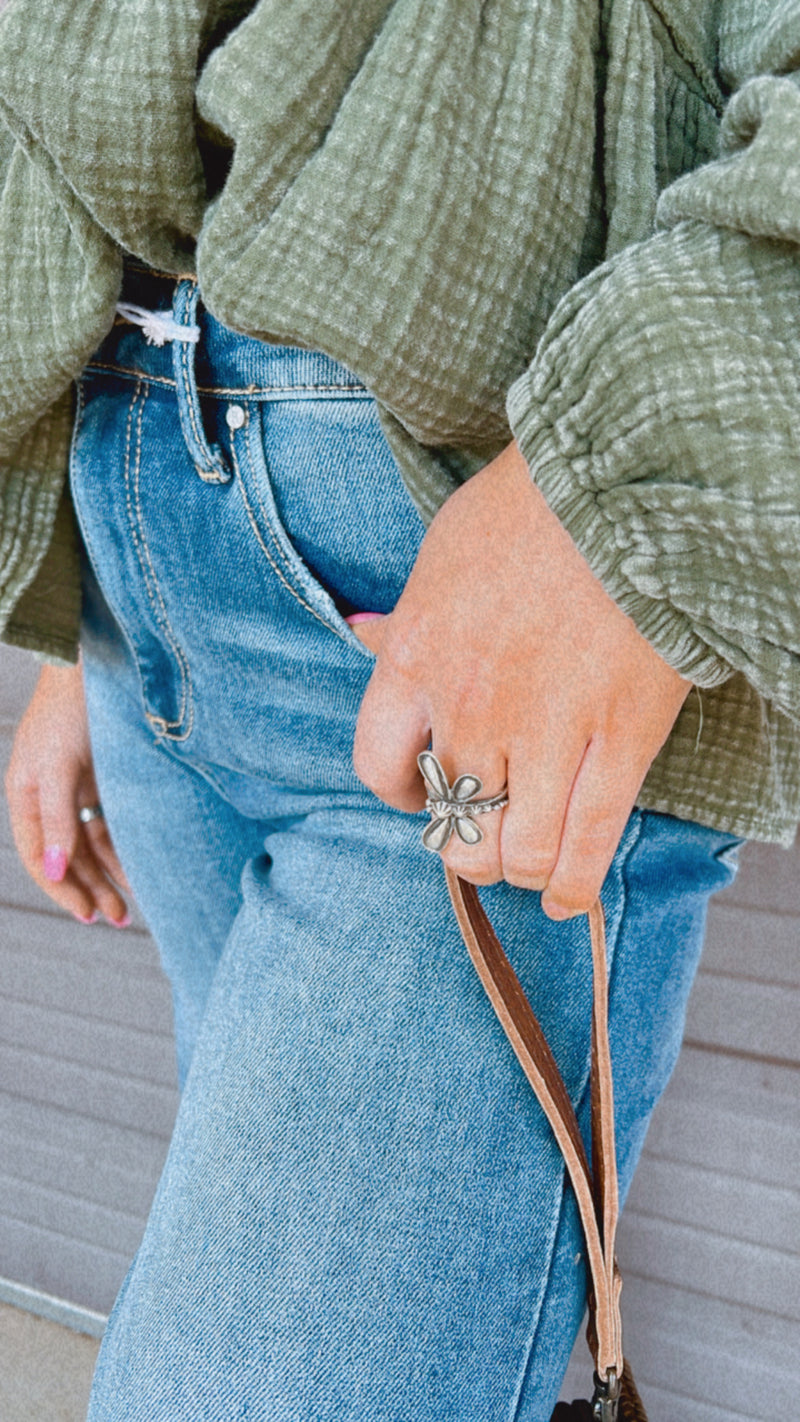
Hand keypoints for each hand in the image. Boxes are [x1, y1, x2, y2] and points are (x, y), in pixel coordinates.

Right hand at [5, 658, 130, 924]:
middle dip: (91, 889)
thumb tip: (55, 869)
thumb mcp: (59, 766)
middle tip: (118, 918)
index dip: (63, 890)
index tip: (89, 915)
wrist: (93, 662)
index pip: (39, 857)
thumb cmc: (69, 710)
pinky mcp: (100, 776)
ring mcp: (74, 787)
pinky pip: (108, 822)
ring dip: (108, 873)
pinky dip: (120, 845)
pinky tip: (136, 864)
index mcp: (24, 795)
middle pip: (67, 856)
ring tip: (130, 904)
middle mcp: (47, 796)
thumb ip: (57, 818)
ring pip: (89, 843)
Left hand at [352, 440, 690, 918]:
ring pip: (514, 851)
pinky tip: (562, 896)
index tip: (420, 793)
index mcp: (416, 661)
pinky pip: (587, 844)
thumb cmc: (525, 510)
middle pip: (450, 824)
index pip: (379, 769)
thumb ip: (404, 619)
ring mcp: (545, 731)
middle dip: (461, 843)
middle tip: (481, 830)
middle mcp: (470, 708)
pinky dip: (571, 885)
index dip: (400, 795)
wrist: (620, 485)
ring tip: (523, 858)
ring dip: (513, 867)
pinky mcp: (618, 740)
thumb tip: (363, 637)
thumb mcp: (438, 559)